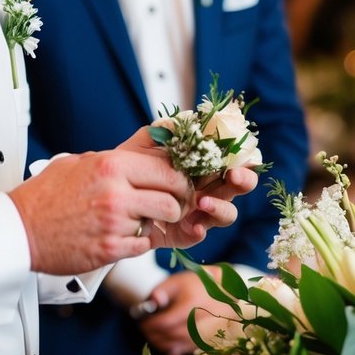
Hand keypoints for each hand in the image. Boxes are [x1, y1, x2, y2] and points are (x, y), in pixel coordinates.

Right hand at [9, 144, 193, 274]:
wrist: (20, 229)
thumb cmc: (45, 196)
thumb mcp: (79, 162)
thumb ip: (113, 161)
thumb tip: (141, 158)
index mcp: (112, 166)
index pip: (168, 171)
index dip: (179, 180)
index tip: (178, 186)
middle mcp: (116, 193)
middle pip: (172, 200)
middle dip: (175, 205)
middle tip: (169, 207)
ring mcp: (114, 223)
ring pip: (158, 224)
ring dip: (152, 224)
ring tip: (135, 220)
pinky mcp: (110, 249)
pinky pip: (142, 247)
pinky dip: (137, 243)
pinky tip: (122, 235)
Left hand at [118, 132, 254, 248]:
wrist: (108, 196)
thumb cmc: (132, 168)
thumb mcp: (143, 146)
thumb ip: (163, 132)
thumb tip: (186, 119)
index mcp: (205, 167)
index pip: (234, 162)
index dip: (245, 160)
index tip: (245, 156)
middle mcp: (208, 190)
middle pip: (238, 188)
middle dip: (242, 181)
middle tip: (233, 175)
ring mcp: (198, 213)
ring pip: (225, 215)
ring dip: (220, 207)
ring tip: (202, 201)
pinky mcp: (182, 233)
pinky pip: (197, 236)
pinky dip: (199, 232)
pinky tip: (194, 226)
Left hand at [138, 269, 226, 354]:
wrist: (228, 292)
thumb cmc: (199, 285)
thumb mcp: (179, 280)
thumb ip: (162, 290)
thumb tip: (152, 302)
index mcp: (192, 304)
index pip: (165, 322)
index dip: (149, 325)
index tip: (141, 322)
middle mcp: (202, 321)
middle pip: (171, 336)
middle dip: (153, 335)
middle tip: (145, 330)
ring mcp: (208, 333)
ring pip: (179, 346)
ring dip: (162, 344)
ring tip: (154, 336)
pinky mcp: (211, 341)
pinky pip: (189, 351)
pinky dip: (175, 351)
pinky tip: (167, 347)